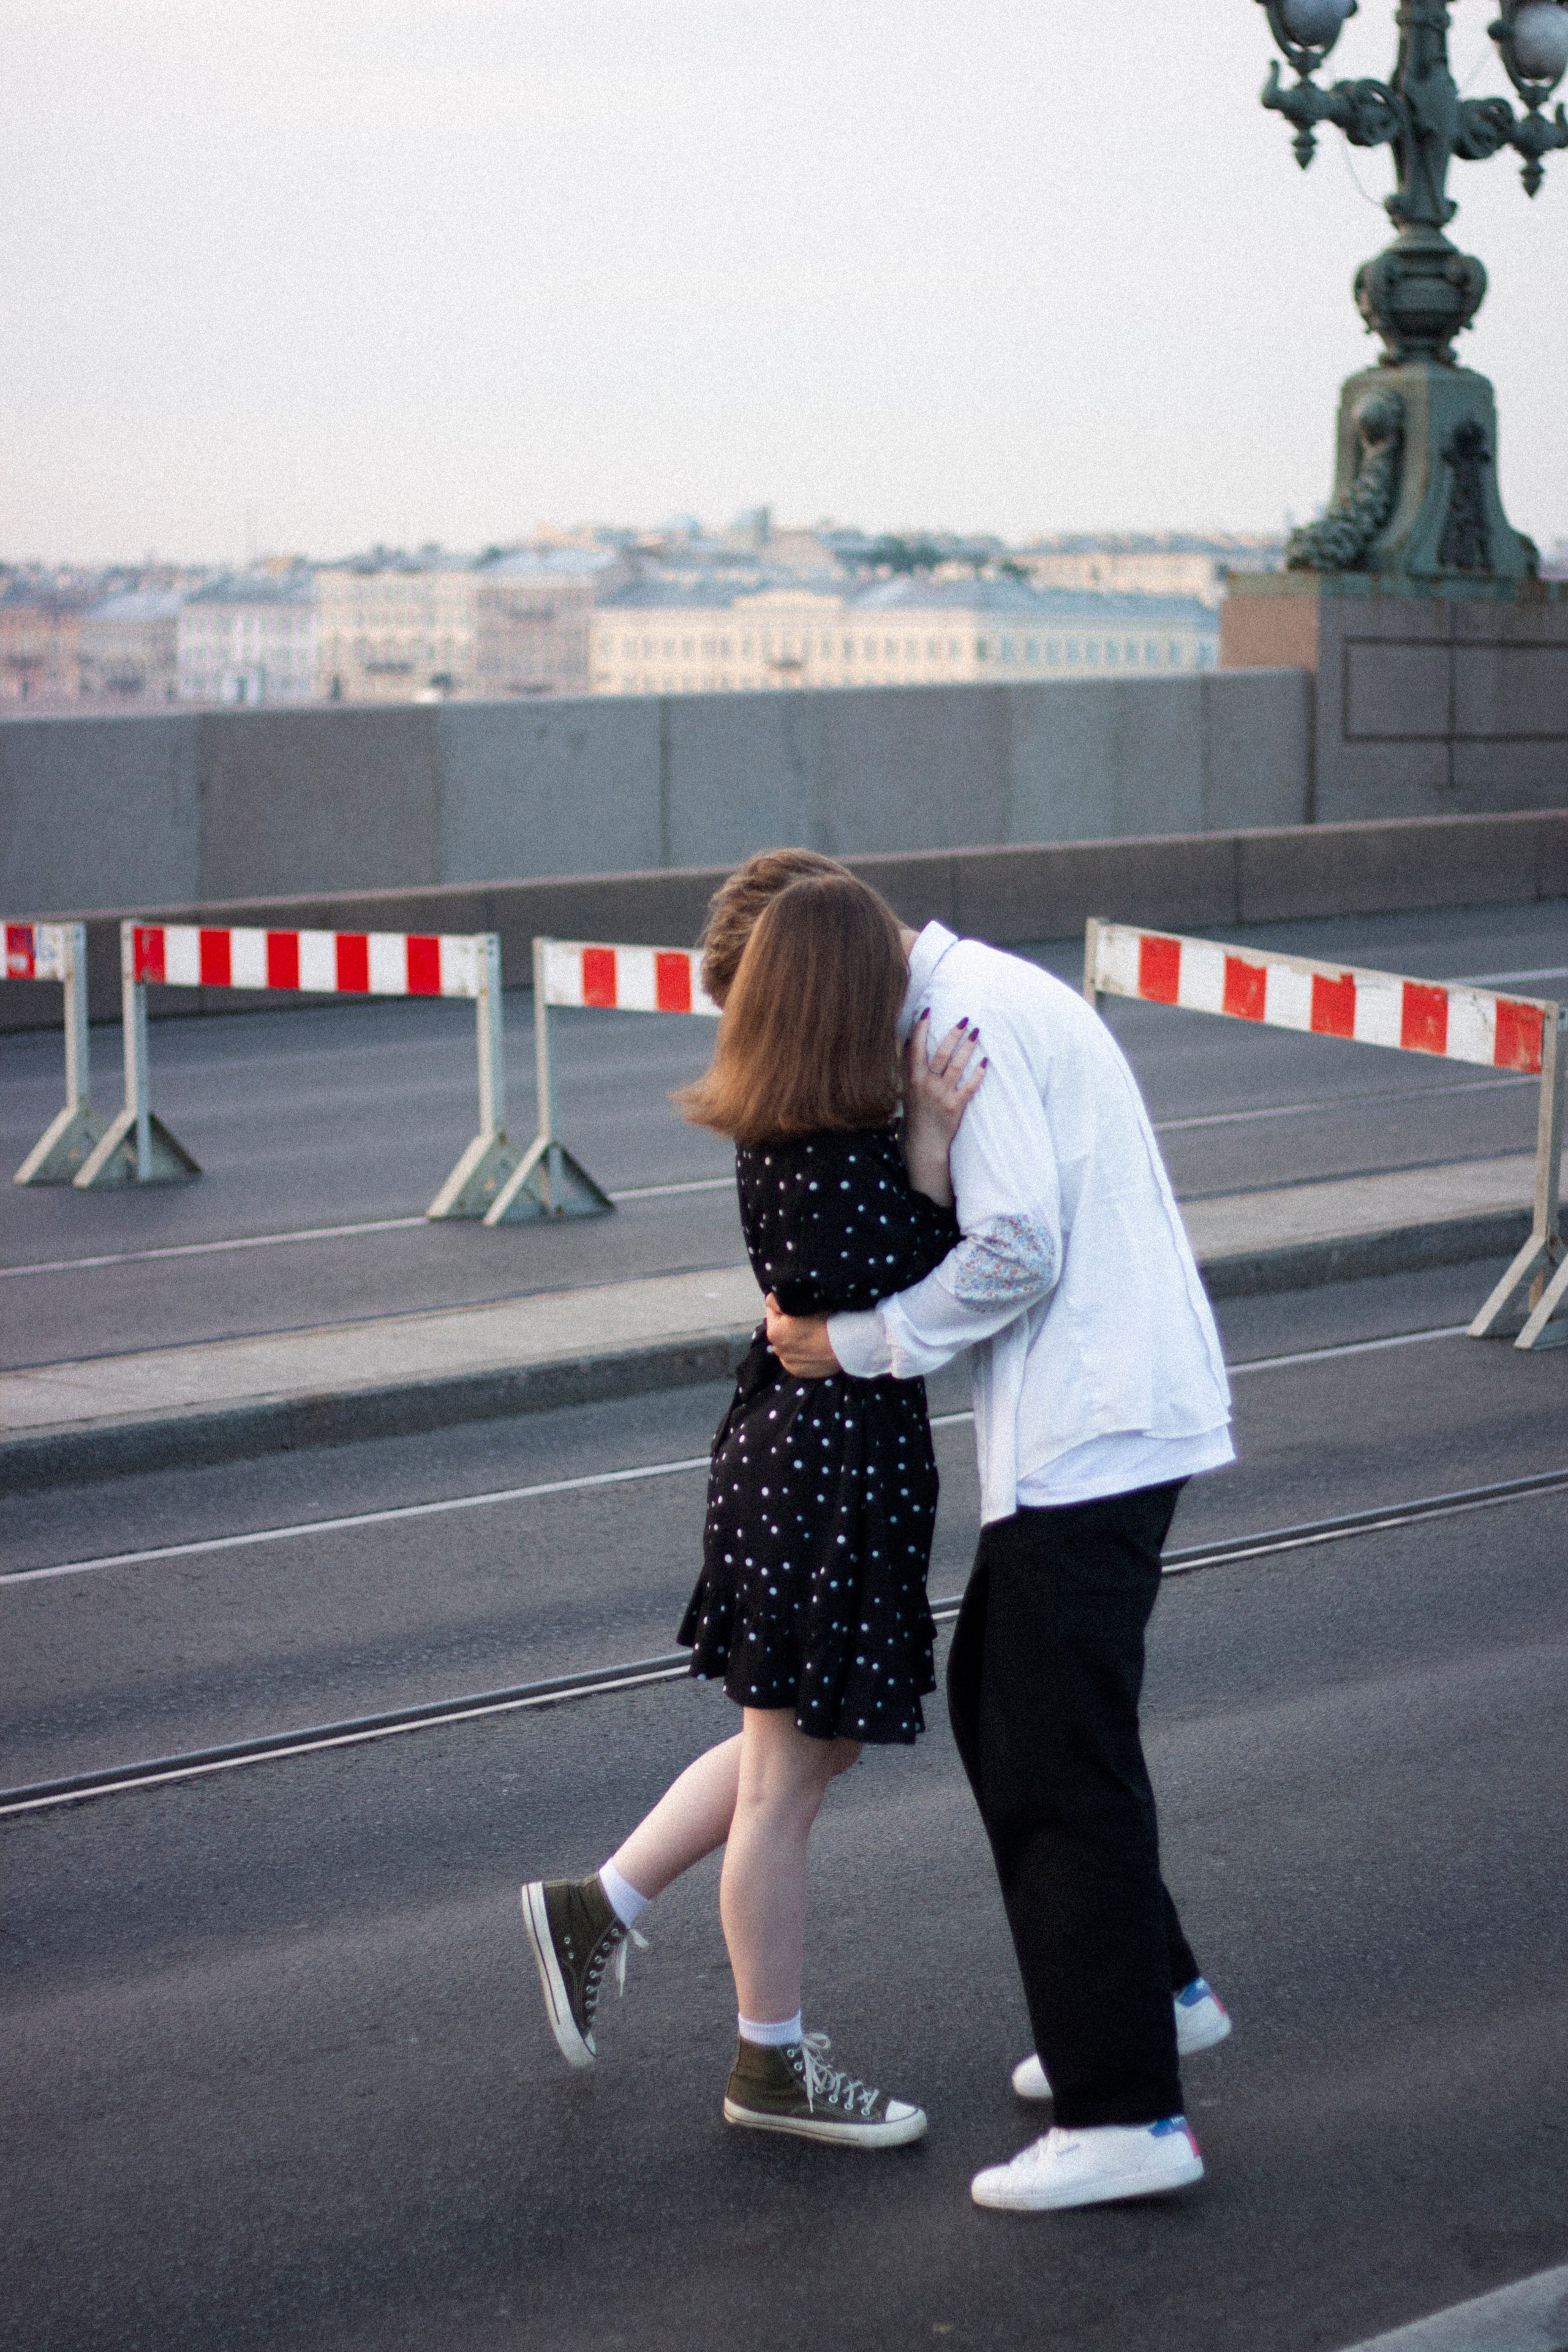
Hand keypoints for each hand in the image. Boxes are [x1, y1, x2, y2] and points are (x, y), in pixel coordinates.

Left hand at [764, 1294, 841, 1378]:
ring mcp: (788, 1362)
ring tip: (813, 1334)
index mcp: (774, 1331)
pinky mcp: (799, 1372)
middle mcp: (778, 1349)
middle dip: (789, 1324)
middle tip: (809, 1320)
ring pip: (788, 1344)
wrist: (847, 1343)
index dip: (785, 1305)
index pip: (773, 1309)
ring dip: (795, 1339)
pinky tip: (814, 1347)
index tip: (798, 1306)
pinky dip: (802, 1353)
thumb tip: (771, 1299)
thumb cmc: (828, 1321)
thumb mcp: (803, 1300)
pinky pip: (796, 1358)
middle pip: (780, 1329)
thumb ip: (781, 1300)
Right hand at [902, 1015, 985, 1205]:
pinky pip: (968, 1087)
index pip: (915, 1048)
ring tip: (977, 1033)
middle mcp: (926, 1085)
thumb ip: (908, 1066)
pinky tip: (985, 1061)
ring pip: (956, 1067)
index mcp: (912, 1079)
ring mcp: (941, 1096)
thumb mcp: (906, 1088)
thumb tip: (906, 1040)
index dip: (921, 1028)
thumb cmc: (916, 1113)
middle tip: (965, 1019)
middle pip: (940, 1054)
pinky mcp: (955, 1107)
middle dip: (953, 1034)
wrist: (923, 1143)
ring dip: (967, 1048)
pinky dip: (977, 1074)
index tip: (928, 1011)